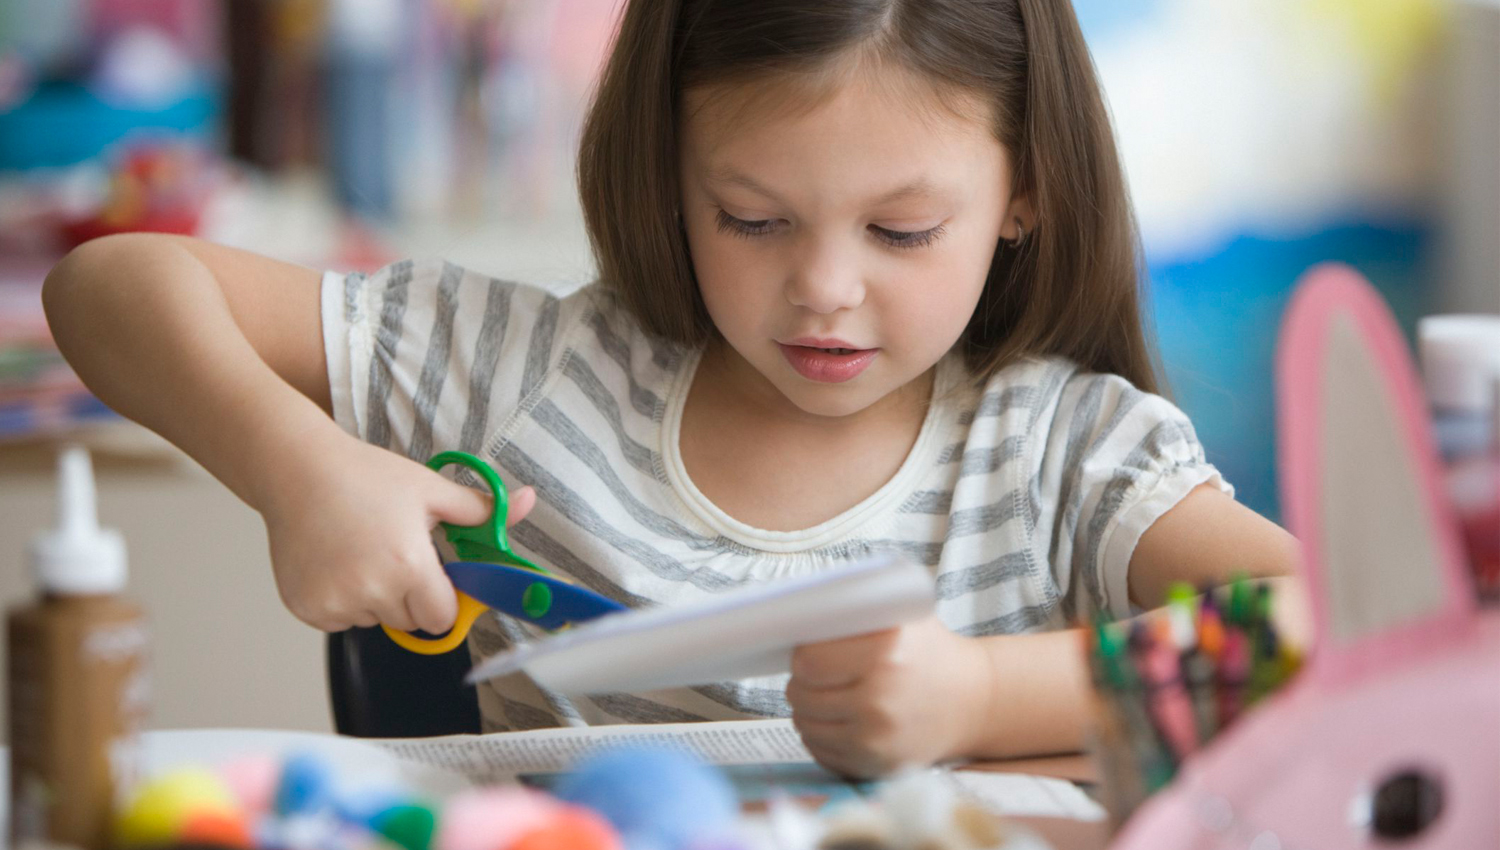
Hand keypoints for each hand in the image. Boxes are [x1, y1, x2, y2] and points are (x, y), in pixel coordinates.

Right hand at [260, 434, 535, 633]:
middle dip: (409, 597)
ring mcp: (335, 603)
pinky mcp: (307, 609)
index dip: (442, 598)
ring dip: (374, 598)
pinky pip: (339, 620)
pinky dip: (342, 600)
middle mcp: (372, 591)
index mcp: (409, 566)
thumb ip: (482, 508)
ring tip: (359, 552)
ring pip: (374, 621)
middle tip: (392, 553)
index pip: (442, 618)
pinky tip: (335, 562)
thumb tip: (529, 500)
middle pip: (409, 623)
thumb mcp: (431, 489)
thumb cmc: (366, 476)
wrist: (298, 471)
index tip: (432, 575)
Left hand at [786, 616, 995, 778]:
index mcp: (885, 652)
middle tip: (823, 673)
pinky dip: (823, 734)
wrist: (974, 701)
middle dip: (804, 682)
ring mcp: (877, 738)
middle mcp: (880, 698)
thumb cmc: (929, 651)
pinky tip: (843, 718)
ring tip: (832, 694)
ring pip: (805, 724)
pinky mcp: (875, 766)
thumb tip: (797, 611)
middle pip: (801, 694)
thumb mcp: (901, 615)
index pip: (808, 660)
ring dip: (810, 709)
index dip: (805, 654)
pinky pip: (819, 750)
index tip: (814, 650)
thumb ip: (854, 610)